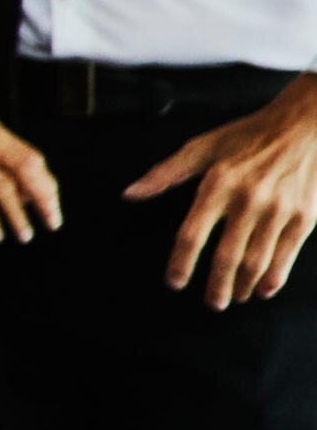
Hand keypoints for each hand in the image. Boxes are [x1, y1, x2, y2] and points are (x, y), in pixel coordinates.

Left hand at [130, 85, 316, 307]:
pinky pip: (286, 255)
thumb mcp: (203, 147)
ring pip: (256, 261)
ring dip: (243, 286)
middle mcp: (248, 200)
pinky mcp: (305, 217)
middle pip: (226, 256)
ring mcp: (279, 210)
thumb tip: (130, 193)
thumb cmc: (249, 136)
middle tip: (210, 303)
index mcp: (218, 184)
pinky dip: (274, 277)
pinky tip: (263, 289)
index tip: (175, 282)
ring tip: (233, 298)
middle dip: (216, 286)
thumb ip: (165, 173)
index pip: (192, 234)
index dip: (181, 262)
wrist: (306, 126)